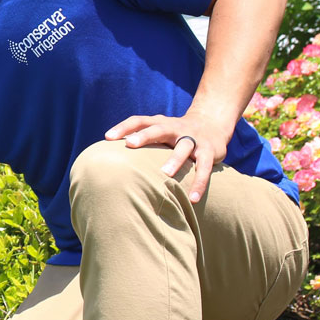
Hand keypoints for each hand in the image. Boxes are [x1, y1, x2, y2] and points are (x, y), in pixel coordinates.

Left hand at [104, 112, 230, 202]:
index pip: (138, 120)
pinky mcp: (209, 150)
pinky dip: (199, 182)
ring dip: (175, 159)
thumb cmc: (175, 133)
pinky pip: (204, 167)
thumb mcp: (158, 131)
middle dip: (145, 136)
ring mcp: (193, 138)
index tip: (107, 137)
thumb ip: (139, 139)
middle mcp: (175, 128)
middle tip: (130, 144)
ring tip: (165, 174)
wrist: (212, 124)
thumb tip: (108, 155)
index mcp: (160, 123)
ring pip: (184, 146)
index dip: (123, 127)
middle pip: (158, 129)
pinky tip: (193, 198)